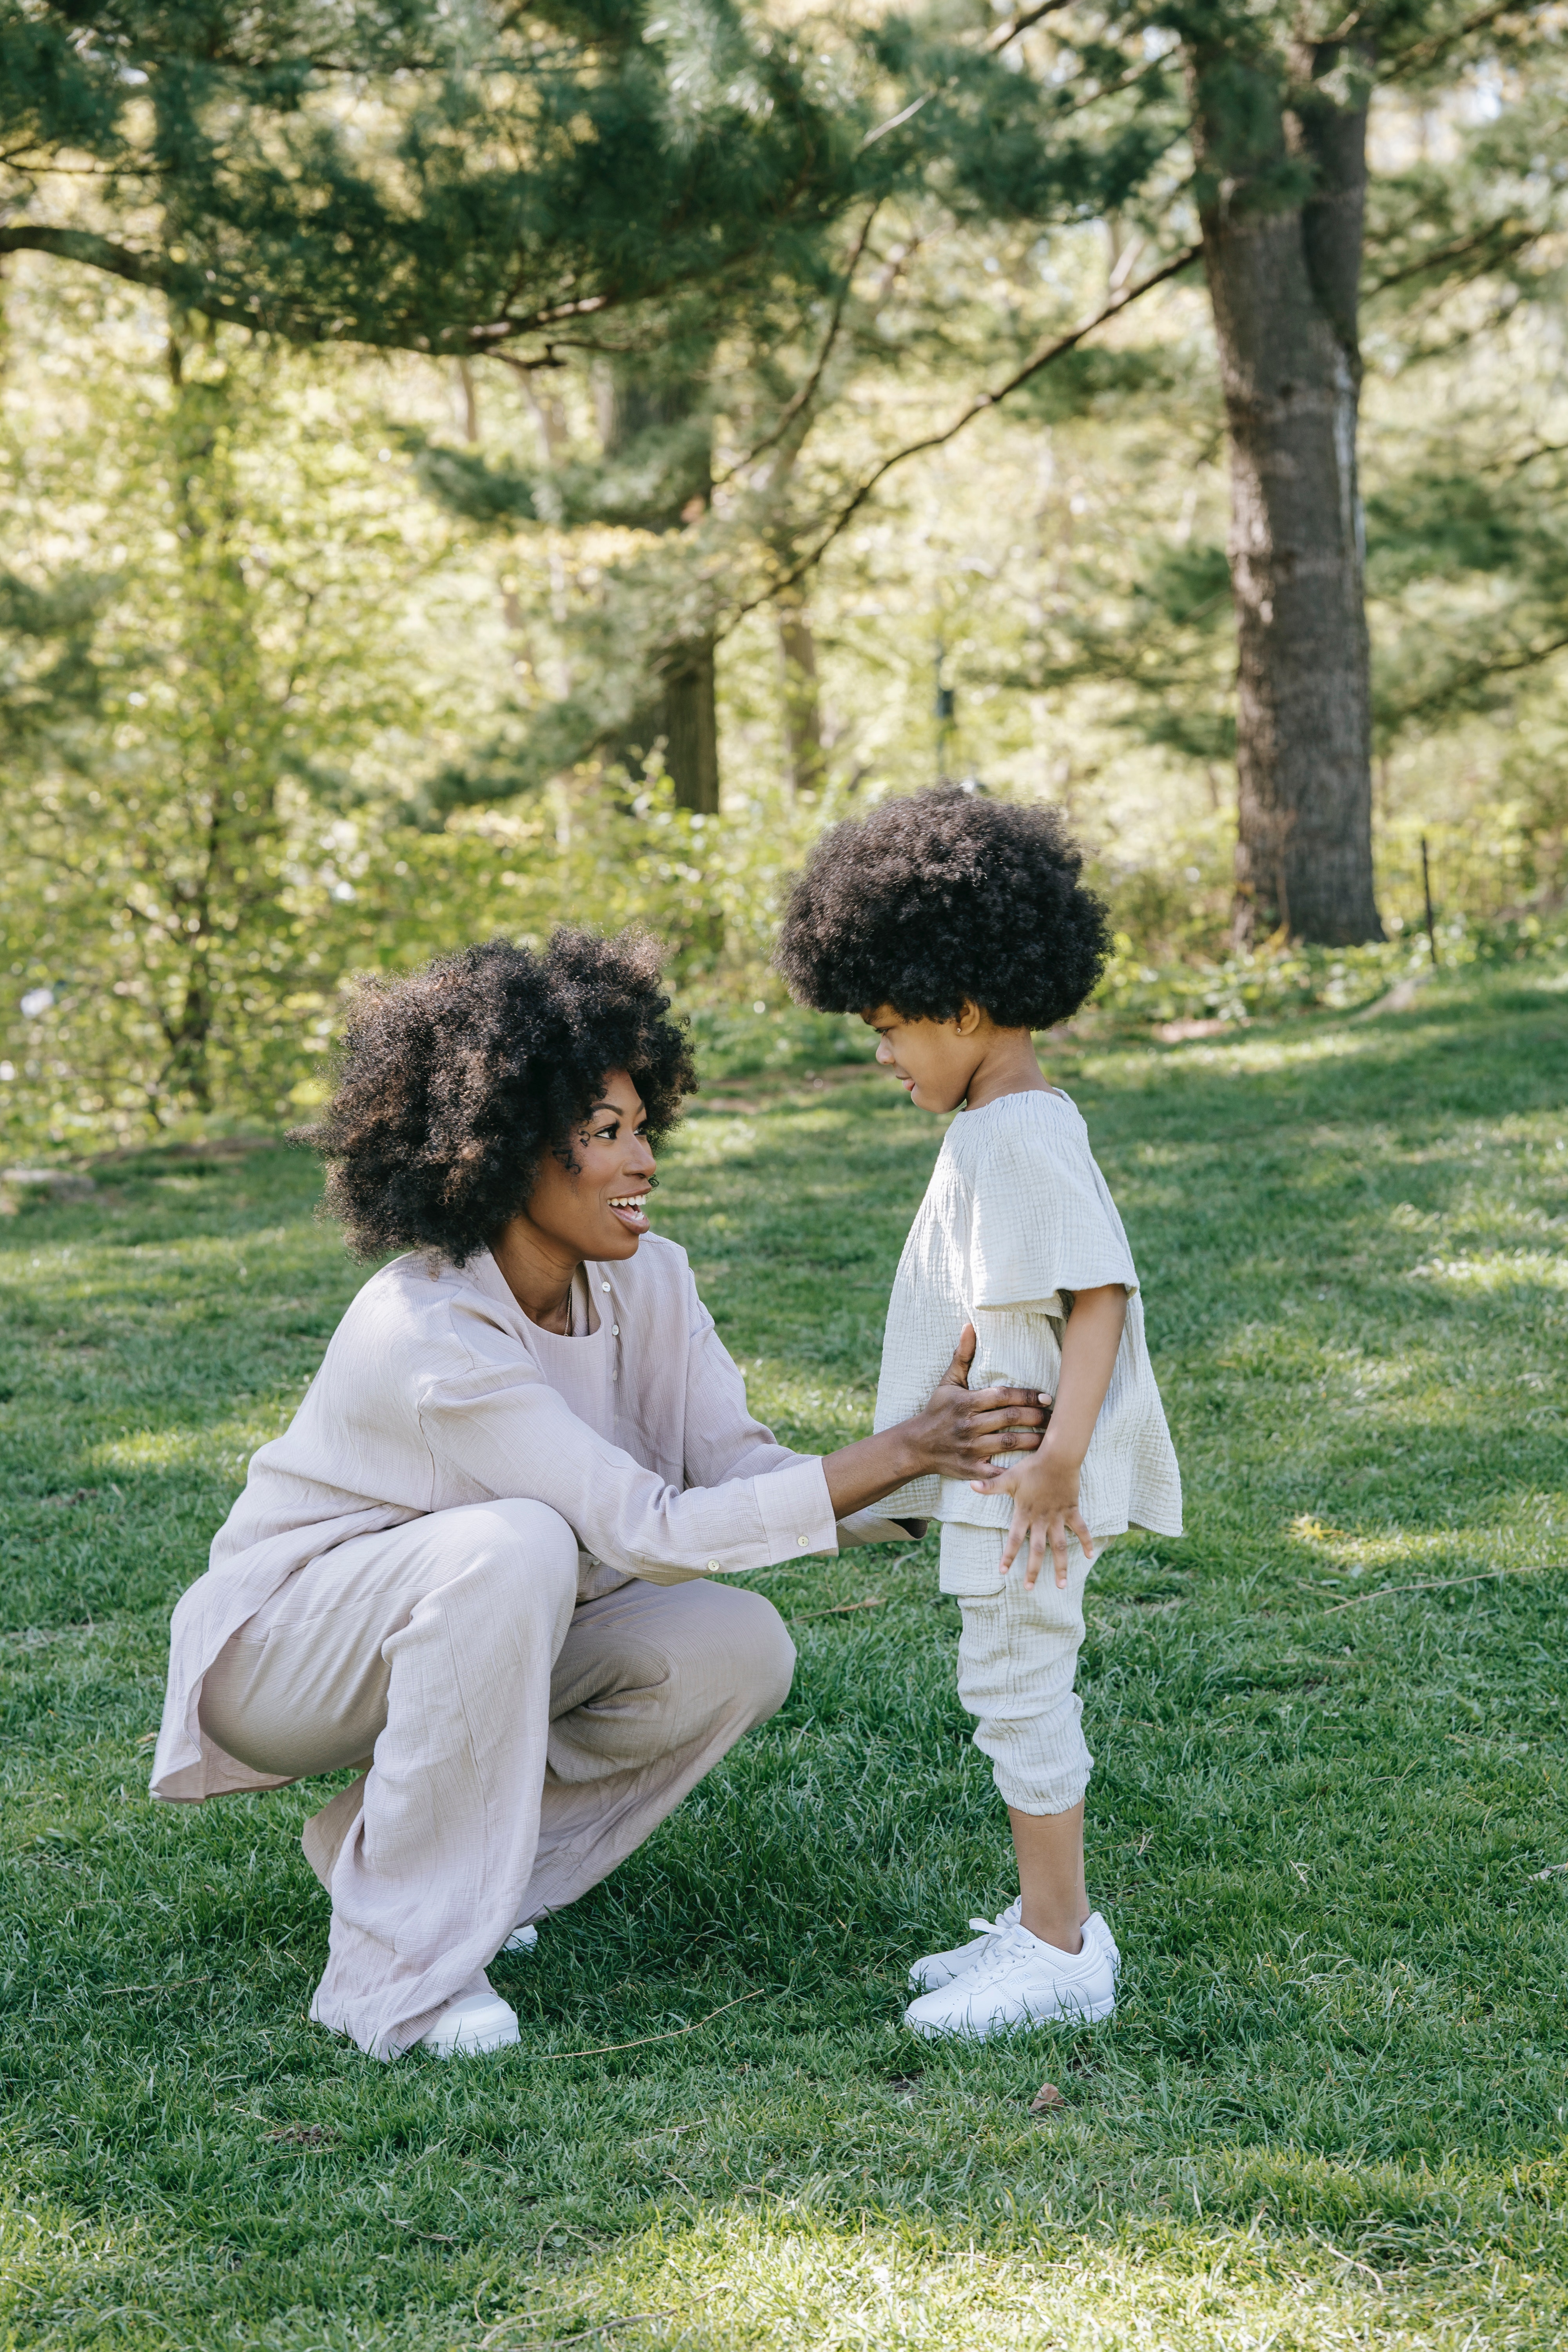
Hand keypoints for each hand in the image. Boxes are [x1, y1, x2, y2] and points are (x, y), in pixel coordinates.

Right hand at [906, 1323, 1048, 1484]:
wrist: (916, 1446)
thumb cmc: (937, 1411)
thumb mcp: (947, 1382)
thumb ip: (962, 1355)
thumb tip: (970, 1326)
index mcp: (966, 1403)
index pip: (1002, 1396)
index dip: (1027, 1395)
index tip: (1047, 1396)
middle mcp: (969, 1425)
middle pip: (1010, 1419)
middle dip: (1036, 1416)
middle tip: (1055, 1416)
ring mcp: (971, 1449)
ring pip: (1009, 1443)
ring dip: (1034, 1440)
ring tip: (1052, 1437)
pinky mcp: (972, 1470)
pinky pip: (998, 1472)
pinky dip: (1015, 1471)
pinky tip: (1033, 1466)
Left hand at [969, 1440, 1092, 1590]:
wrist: (1057, 1457)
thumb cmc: (1032, 1467)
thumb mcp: (1008, 1477)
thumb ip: (991, 1486)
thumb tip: (970, 1485)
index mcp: (1024, 1513)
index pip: (1014, 1539)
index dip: (1008, 1556)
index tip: (1003, 1571)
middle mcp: (1041, 1519)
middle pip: (1037, 1550)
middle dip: (1033, 1570)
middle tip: (1029, 1588)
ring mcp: (1058, 1517)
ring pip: (1060, 1546)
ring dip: (1060, 1566)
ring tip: (1061, 1585)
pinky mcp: (1072, 1510)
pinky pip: (1081, 1529)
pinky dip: (1086, 1542)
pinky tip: (1089, 1556)